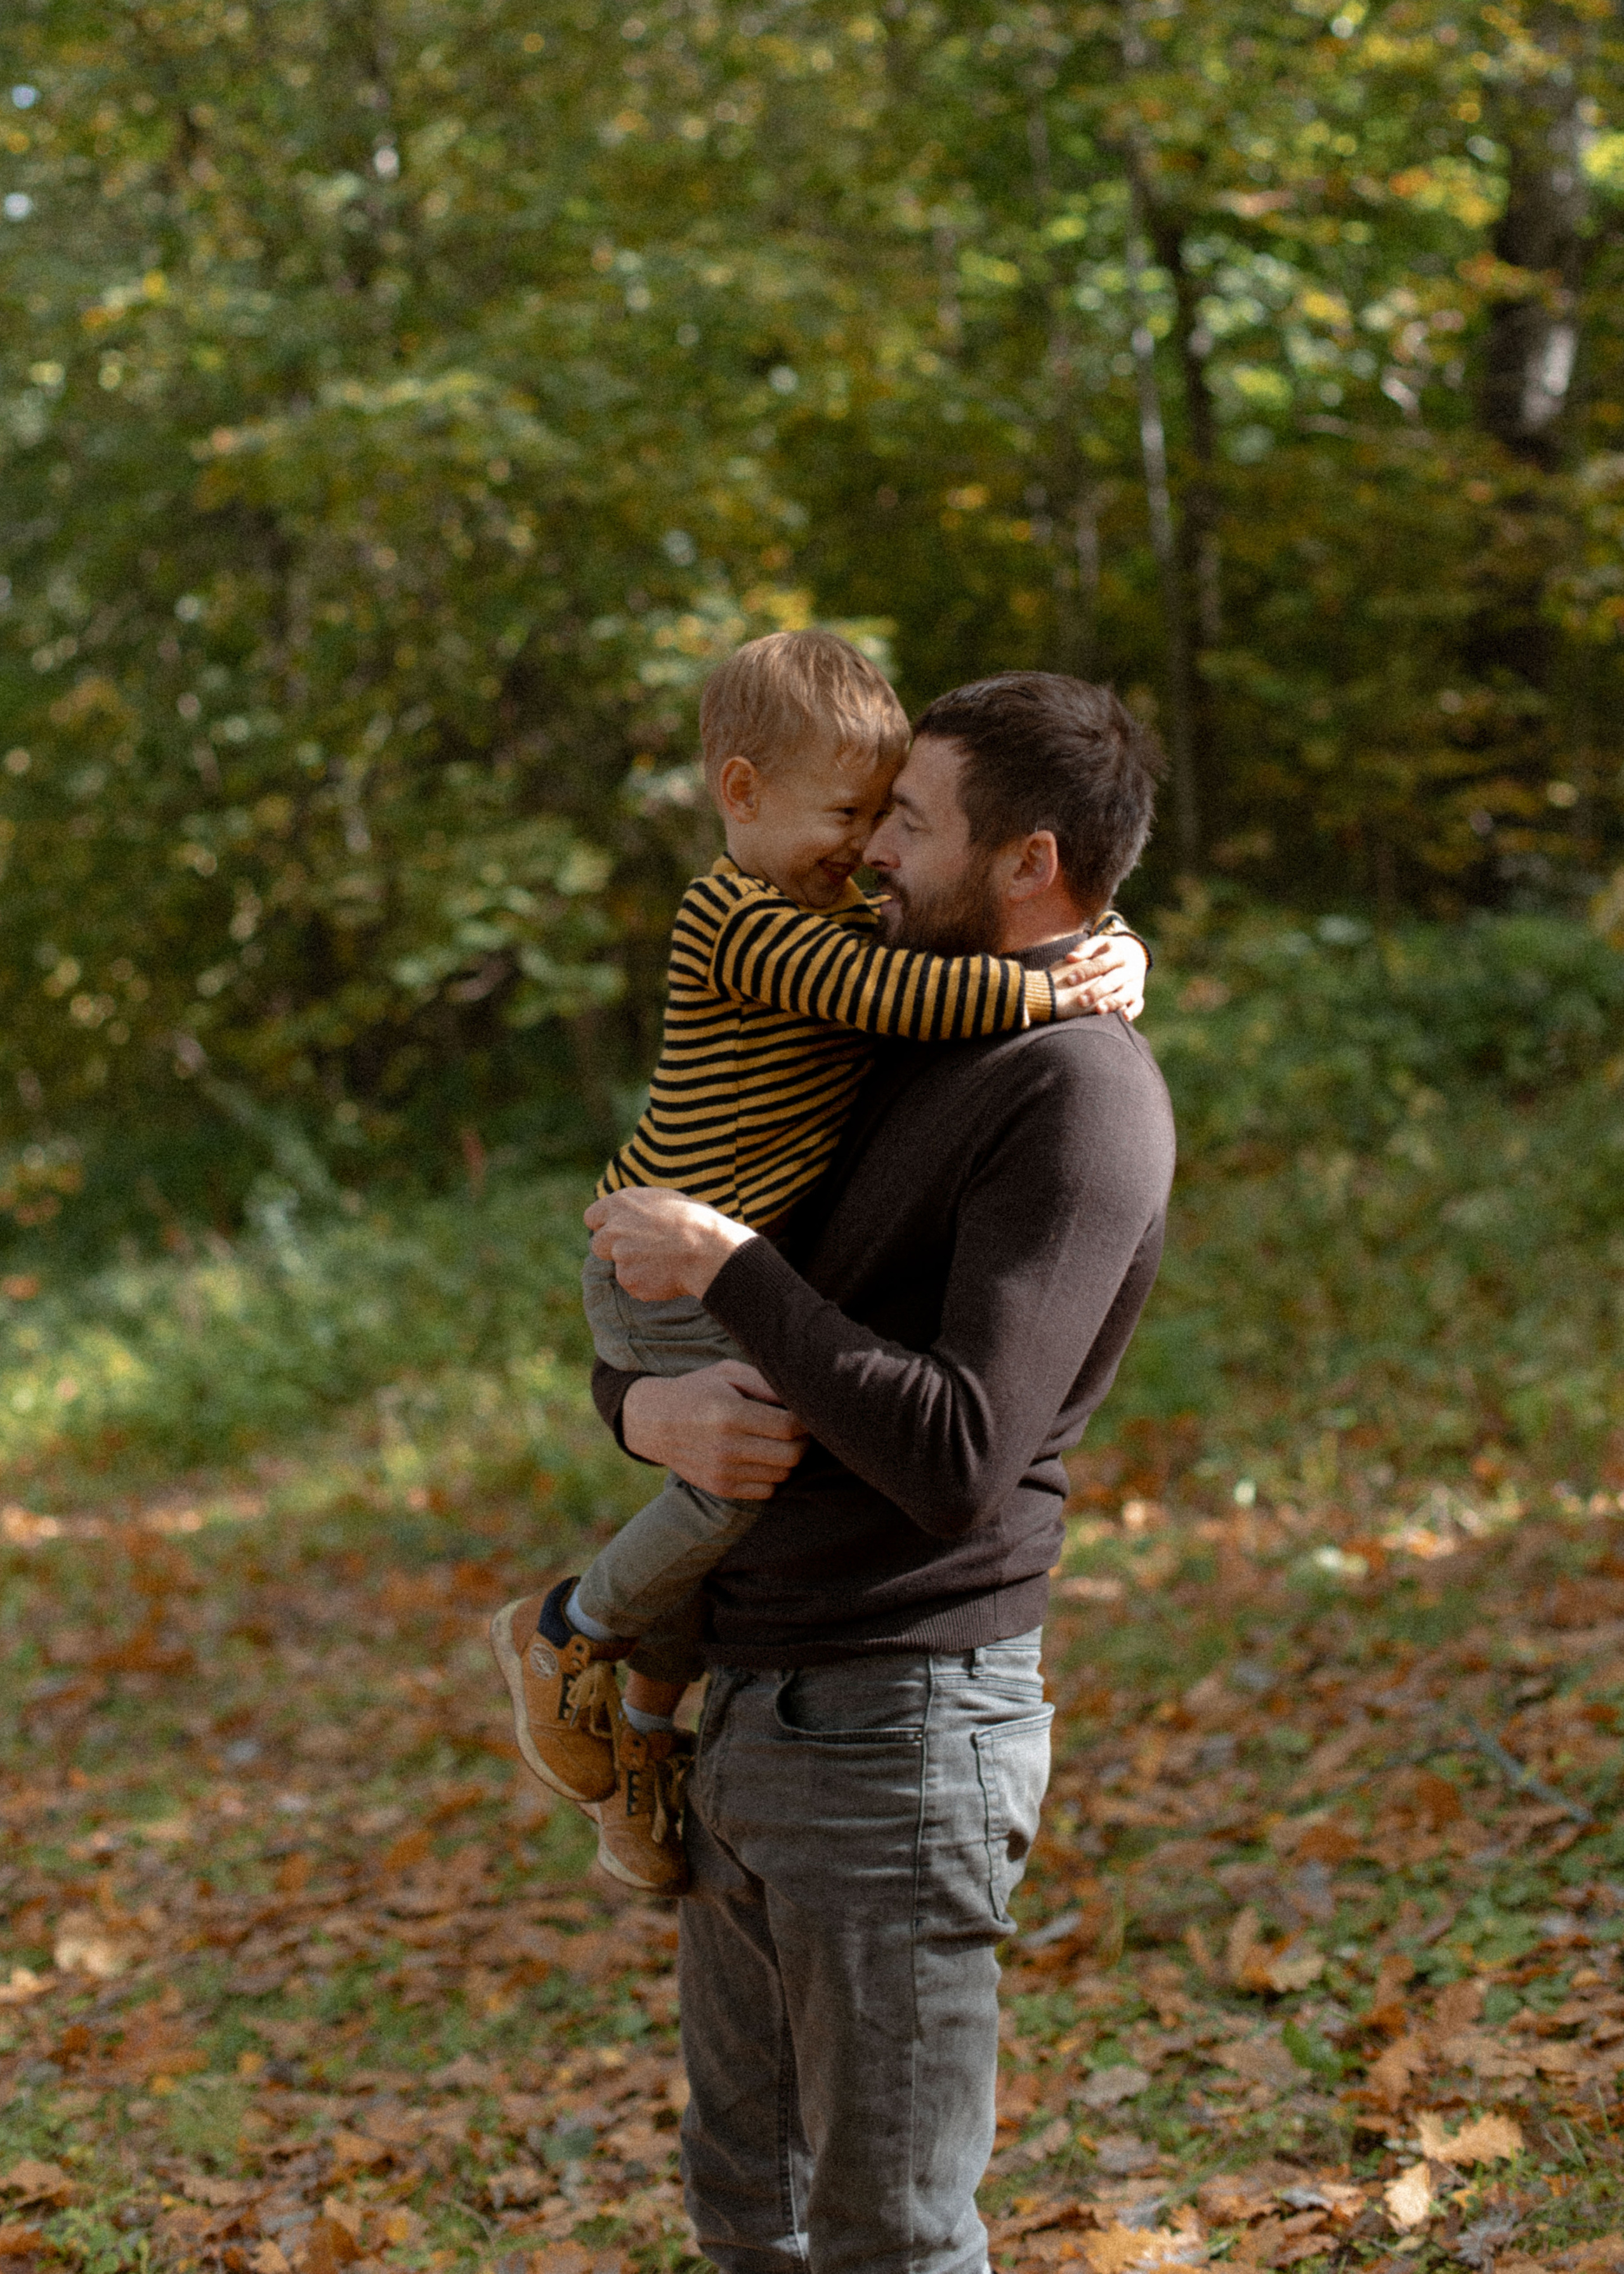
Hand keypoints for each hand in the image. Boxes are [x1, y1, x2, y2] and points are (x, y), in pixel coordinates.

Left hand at [584, 1187, 755, 1300]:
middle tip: (642, 1251)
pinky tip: (668, 1275)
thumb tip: (630, 1213)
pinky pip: (634, 1284)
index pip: (592, 1217)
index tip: (615, 1232)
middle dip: (615, 1249)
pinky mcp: (629, 1280)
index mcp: (622, 1203)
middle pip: (598, 1244)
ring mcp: (619, 1256)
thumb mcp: (665, 1201)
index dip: (604, 1225)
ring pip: (620, 1266)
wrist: (709, 1250)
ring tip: (665, 1261)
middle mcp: (614, 1228)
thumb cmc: (696, 1222)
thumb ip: (639, 1208)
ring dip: (635, 1267)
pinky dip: (647, 1283)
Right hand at [622, 1361, 809, 1500]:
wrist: (654, 1421)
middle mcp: (726, 1446)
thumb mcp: (727, 1373)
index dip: (805, 1421)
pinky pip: (766, 1491)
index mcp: (729, 1413)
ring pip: (781, 1475)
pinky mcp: (720, 1488)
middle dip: (804, 1442)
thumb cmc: (697, 1391)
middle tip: (800, 1430)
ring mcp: (722, 1471)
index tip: (805, 1413)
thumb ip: (764, 1381)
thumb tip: (799, 1398)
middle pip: (790, 1455)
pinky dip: (773, 1476)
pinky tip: (765, 1458)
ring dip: (789, 1459)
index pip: (788, 1426)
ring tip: (781, 1442)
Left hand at [1052, 931, 1148, 1022]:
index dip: (1086, 971)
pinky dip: (1134, 1011)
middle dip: (1097, 991)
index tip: (1069, 979)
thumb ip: (1084, 949)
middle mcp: (1129, 968)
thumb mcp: (1098, 943)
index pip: (1101, 963)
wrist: (1134, 951)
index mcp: (1118, 953)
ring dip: (1113, 1002)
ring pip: (1127, 993)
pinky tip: (1124, 1018)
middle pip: (1114, 980)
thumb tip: (1070, 958)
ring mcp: (1135, 982)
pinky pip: (1139, 1003)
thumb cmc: (1107, 949)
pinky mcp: (1138, 993)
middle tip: (1081, 1001)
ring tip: (1099, 1010)